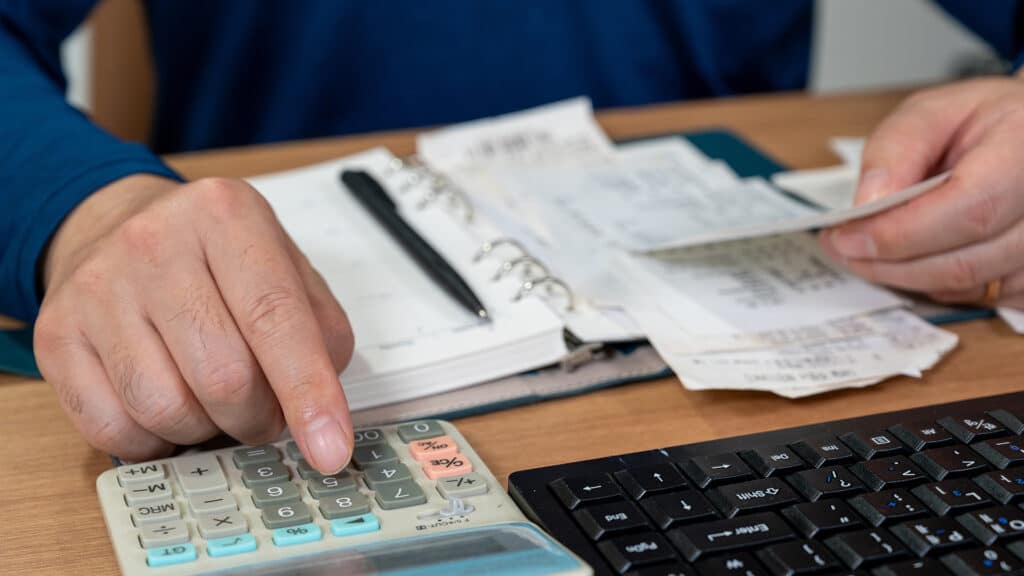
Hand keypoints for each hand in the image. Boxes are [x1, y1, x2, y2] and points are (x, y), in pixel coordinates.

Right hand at [35, 175, 354, 472]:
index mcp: (225, 216)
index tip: (330, 447)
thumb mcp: (283, 265)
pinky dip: (156, 440)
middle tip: (266, 410)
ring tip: (215, 401)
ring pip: (168, 410)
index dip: (308, 392)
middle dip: (259, 416)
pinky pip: (115, 430)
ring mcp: (98, 289)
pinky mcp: (57, 335)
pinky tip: (169, 405)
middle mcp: (154, 243)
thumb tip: (322, 407)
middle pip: (225, 377)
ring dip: (208, 429)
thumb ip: (320, 329)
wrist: (115, 226)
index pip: (275, 318)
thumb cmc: (213, 257)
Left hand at [821, 73, 1023, 306]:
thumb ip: (896, 150)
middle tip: (840, 249)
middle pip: (963, 262)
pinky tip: (908, 259)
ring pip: (966, 287)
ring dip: (903, 277)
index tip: (845, 236)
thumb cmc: (983, 121)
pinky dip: (931, 283)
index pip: (968, 211)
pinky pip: (977, 297)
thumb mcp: (933, 112)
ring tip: (864, 254)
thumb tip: (867, 204)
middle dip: (888, 264)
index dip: (900, 233)